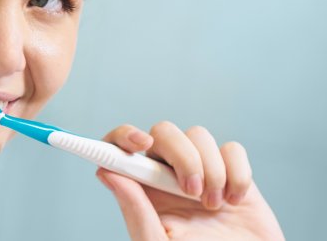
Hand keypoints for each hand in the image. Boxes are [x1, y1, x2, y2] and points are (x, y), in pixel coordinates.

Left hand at [97, 122, 283, 240]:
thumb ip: (135, 210)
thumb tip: (106, 172)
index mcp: (142, 187)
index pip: (120, 146)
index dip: (125, 135)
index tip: (141, 143)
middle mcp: (167, 173)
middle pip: (164, 132)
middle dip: (181, 156)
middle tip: (192, 192)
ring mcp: (200, 169)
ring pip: (198, 136)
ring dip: (211, 170)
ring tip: (214, 206)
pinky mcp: (232, 171)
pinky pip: (232, 150)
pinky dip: (237, 173)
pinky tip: (234, 200)